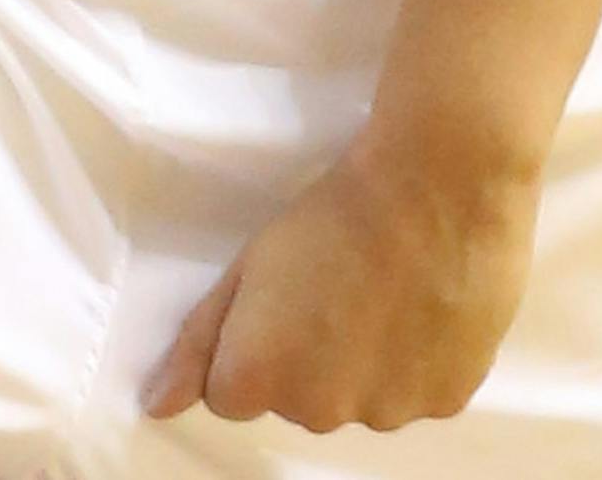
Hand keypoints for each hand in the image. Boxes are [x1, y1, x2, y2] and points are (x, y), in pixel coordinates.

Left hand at [142, 133, 541, 437]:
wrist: (436, 187)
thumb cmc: (332, 212)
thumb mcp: (250, 263)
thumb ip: (199, 342)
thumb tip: (157, 406)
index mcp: (261, 378)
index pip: (230, 392)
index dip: (252, 340)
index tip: (282, 297)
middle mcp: (318, 413)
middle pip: (298, 398)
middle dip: (308, 357)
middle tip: (336, 286)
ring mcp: (385, 414)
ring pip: (359, 397)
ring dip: (364, 363)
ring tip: (386, 292)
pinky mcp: (444, 403)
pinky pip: (415, 392)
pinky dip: (415, 362)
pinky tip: (424, 306)